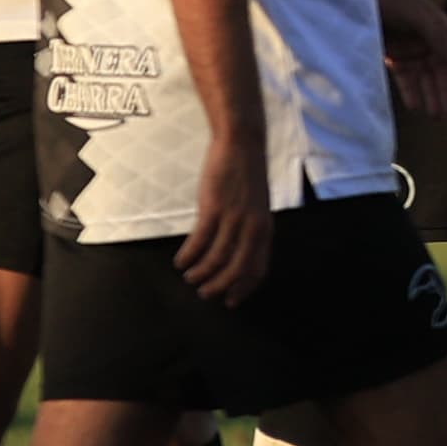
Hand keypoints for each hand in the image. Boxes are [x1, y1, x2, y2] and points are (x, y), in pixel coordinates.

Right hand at [175, 137, 274, 305]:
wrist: (241, 144)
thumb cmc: (246, 175)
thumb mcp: (257, 206)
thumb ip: (251, 230)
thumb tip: (238, 254)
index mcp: (265, 229)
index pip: (258, 269)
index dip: (243, 289)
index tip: (230, 301)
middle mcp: (253, 227)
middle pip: (237, 270)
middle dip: (219, 287)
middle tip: (204, 294)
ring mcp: (234, 218)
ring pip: (216, 259)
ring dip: (200, 273)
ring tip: (189, 277)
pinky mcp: (214, 208)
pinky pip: (199, 241)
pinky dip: (189, 255)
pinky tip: (181, 261)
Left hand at [385, 8, 446, 119]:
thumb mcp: (418, 15)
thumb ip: (438, 36)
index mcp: (442, 29)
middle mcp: (430, 41)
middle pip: (445, 72)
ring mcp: (411, 50)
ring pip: (427, 80)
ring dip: (433, 97)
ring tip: (437, 116)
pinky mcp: (394, 57)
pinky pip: (406, 80)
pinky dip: (411, 93)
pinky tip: (416, 107)